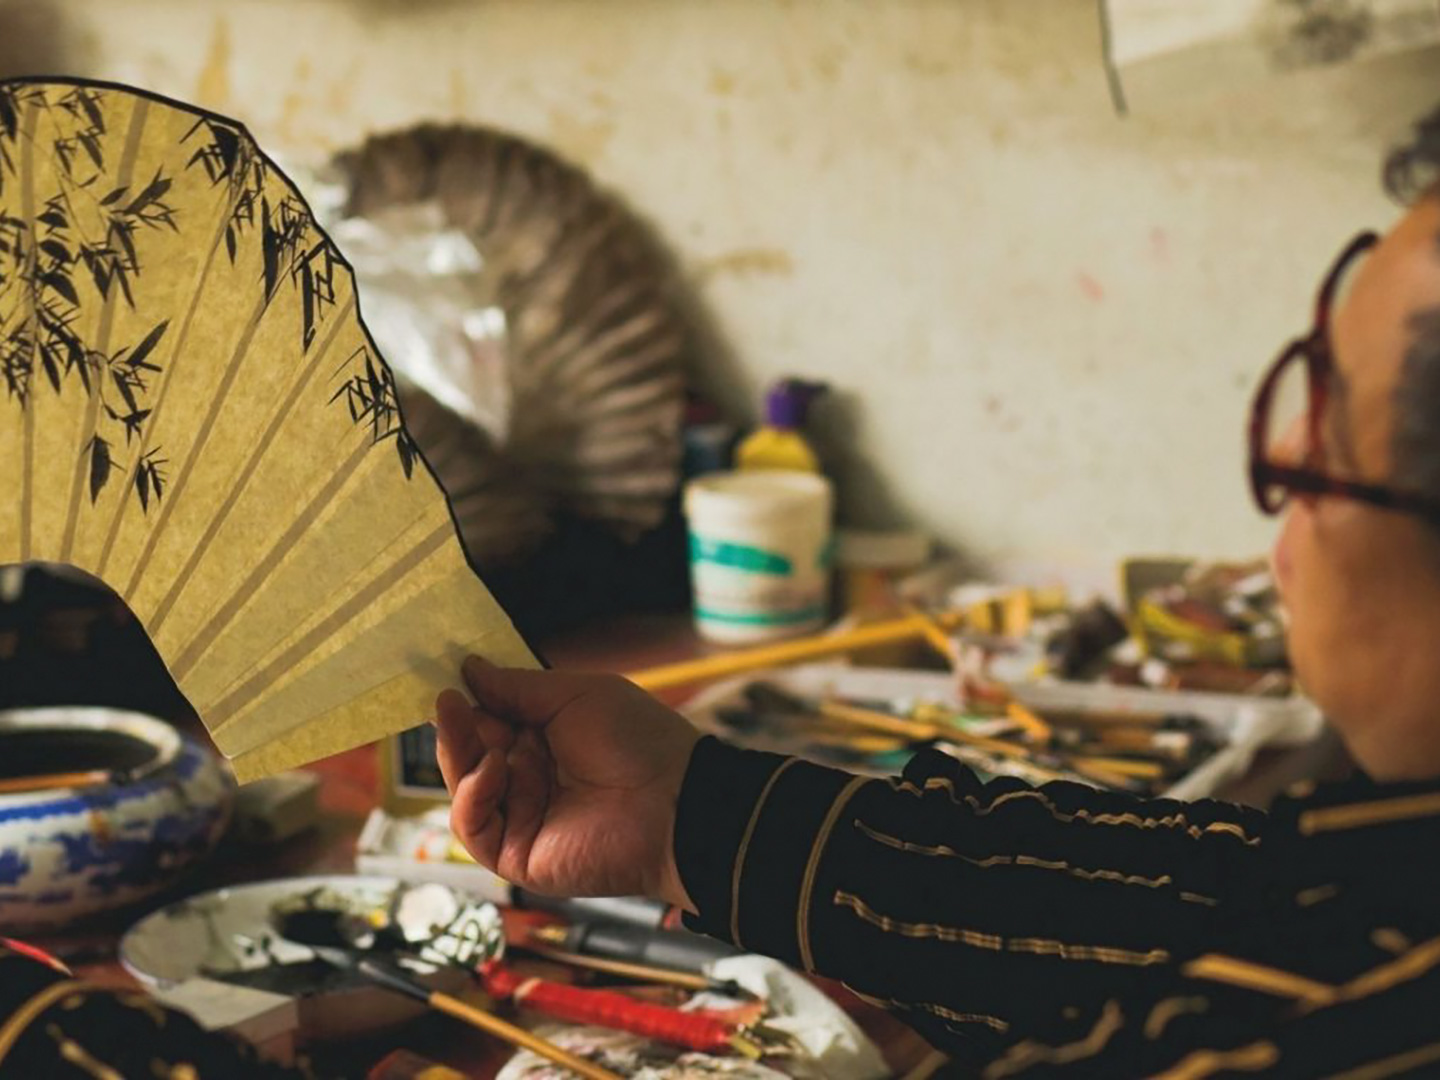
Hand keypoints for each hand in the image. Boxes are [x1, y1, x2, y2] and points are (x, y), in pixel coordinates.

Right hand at [435, 658, 701, 908]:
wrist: (675, 800)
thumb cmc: (638, 739)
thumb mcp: (576, 696)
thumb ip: (519, 688)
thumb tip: (469, 668)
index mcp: (544, 739)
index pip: (489, 721)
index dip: (467, 703)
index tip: (448, 680)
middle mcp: (529, 777)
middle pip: (469, 755)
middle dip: (455, 727)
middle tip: (446, 700)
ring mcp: (522, 817)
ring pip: (464, 790)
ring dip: (457, 756)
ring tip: (461, 722)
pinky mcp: (518, 854)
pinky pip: (474, 829)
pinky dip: (472, 797)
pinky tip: (491, 768)